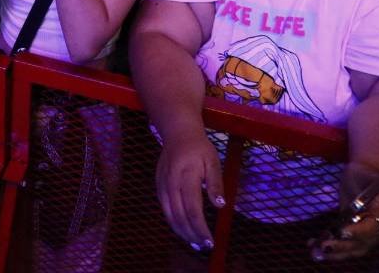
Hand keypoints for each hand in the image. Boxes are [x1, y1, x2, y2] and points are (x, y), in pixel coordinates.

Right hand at [155, 131, 224, 249]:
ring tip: (193, 243)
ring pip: (169, 215)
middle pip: (179, 216)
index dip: (200, 228)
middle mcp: (171, 183)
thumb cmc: (199, 147)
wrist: (177, 132)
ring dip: (181, 231)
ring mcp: (162, 185)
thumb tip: (220, 205)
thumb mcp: (213, 161)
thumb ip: (216, 183)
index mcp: (187, 176)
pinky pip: (164, 209)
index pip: (192, 209)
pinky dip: (173, 222)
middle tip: (203, 246)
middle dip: (191, 234)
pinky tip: (182, 228)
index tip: (210, 241)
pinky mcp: (158, 186)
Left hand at [308, 163, 378, 261]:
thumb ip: (367, 176)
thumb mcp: (366, 172)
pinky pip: (341, 245)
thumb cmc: (365, 175)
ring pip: (350, 249)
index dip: (360, 232)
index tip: (344, 231)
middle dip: (342, 247)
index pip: (374, 227)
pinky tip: (311, 245)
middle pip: (361, 243)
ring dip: (333, 253)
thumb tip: (366, 176)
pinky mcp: (351, 236)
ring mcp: (364, 236)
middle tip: (324, 245)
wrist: (365, 181)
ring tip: (315, 253)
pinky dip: (328, 249)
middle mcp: (375, 229)